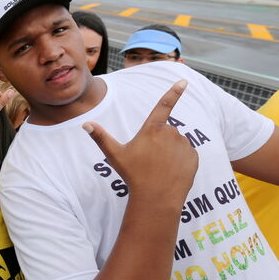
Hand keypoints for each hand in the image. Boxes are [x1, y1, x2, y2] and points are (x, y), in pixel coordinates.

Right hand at [83, 79, 197, 200]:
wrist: (157, 198)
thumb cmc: (133, 175)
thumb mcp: (115, 155)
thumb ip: (101, 137)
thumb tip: (85, 124)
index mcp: (152, 129)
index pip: (164, 105)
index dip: (174, 92)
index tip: (183, 81)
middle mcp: (170, 133)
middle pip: (165, 132)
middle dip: (159, 142)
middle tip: (148, 160)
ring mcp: (184, 145)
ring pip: (176, 143)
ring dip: (169, 152)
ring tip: (159, 168)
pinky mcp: (193, 157)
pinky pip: (186, 155)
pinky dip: (180, 162)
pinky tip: (171, 173)